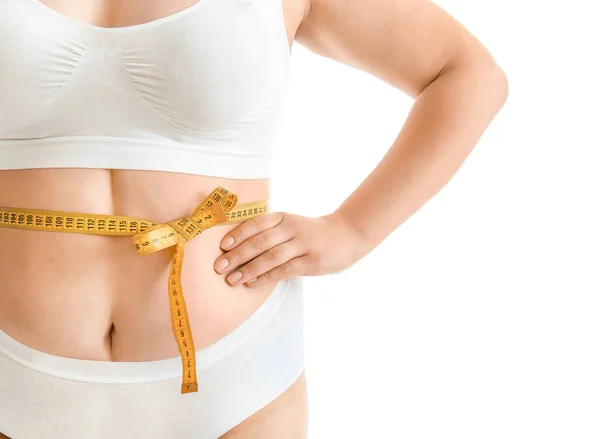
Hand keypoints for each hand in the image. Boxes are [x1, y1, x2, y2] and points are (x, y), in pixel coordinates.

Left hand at [213, 211, 367, 286]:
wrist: (345, 236)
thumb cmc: (310, 233)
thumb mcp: (291, 225)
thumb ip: (269, 232)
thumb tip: (235, 248)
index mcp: (283, 217)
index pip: (257, 223)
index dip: (238, 234)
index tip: (222, 246)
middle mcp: (292, 228)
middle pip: (260, 242)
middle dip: (237, 255)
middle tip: (219, 267)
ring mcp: (303, 245)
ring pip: (271, 257)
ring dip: (248, 269)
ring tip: (232, 279)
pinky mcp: (311, 262)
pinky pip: (284, 270)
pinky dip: (266, 277)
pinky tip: (252, 282)